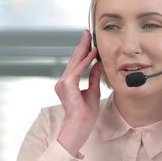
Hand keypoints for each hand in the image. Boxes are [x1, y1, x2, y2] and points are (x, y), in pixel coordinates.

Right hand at [55, 30, 101, 156]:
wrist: (79, 128)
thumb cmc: (85, 115)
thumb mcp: (93, 92)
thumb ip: (94, 78)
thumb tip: (98, 64)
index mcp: (68, 83)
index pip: (76, 63)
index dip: (83, 51)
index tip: (88, 40)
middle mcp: (63, 82)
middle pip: (74, 59)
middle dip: (81, 45)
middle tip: (87, 32)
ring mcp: (63, 84)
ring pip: (75, 62)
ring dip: (83, 49)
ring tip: (89, 38)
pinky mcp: (67, 86)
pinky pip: (77, 70)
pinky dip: (85, 61)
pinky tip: (92, 53)